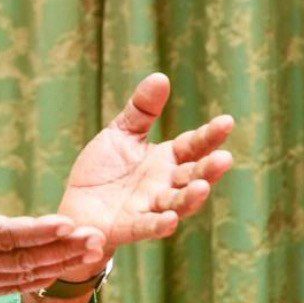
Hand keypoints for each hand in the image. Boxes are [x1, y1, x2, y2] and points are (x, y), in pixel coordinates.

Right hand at [0, 142, 106, 302]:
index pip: (3, 235)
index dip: (38, 231)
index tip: (68, 222)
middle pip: (23, 259)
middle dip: (62, 249)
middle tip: (98, 236)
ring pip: (23, 276)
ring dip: (59, 264)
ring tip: (92, 251)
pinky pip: (11, 286)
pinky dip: (39, 279)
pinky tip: (61, 270)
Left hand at [56, 73, 234, 279]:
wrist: (77, 206)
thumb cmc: (104, 170)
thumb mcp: (121, 133)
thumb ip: (141, 110)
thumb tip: (161, 76)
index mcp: (166, 160)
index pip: (192, 146)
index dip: (209, 135)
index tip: (226, 121)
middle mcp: (164, 185)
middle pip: (192, 176)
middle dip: (208, 169)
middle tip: (225, 159)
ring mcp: (150, 207)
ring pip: (177, 204)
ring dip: (191, 198)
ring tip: (203, 187)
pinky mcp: (130, 227)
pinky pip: (148, 226)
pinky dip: (160, 224)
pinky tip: (170, 220)